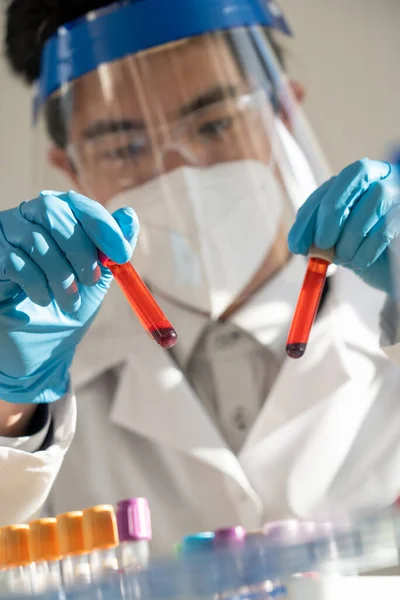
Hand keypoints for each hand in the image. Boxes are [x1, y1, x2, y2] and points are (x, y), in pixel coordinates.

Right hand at [0, 190, 138, 403]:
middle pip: (54, 212)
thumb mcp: (98, 276)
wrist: (39, 342)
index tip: (122, 254)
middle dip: (80, 250)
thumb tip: (129, 215)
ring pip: (36, 240)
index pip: (78, 204)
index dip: (102, 226)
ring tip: (70, 300)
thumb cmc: (68, 302)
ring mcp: (6, 234)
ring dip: (61, 276)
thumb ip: (112, 247)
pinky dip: (37, 285)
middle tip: (91, 280)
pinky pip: (17, 262)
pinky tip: (44, 300)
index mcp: (59, 215)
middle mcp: (29, 216)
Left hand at [288, 159, 399, 294]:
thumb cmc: (361, 248)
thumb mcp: (334, 240)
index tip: (296, 246)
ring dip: (350, 237)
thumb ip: (317, 236)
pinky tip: (359, 261)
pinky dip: (366, 249)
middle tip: (321, 245)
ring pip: (375, 198)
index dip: (309, 216)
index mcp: (355, 179)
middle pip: (354, 176)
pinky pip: (387, 225)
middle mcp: (381, 175)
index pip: (329, 187)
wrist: (392, 266)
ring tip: (344, 258)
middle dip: (331, 214)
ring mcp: (399, 191)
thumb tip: (301, 245)